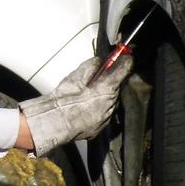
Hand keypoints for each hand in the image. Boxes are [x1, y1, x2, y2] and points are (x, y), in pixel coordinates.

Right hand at [17, 54, 131, 156]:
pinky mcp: (101, 126)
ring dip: (105, 98)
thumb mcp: (77, 74)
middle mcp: (112, 102)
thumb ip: (91, 66)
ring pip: (111, 102)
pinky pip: (104, 115)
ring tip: (89, 96)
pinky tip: (87, 108)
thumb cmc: (65, 97)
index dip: (125, 63)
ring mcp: (108, 116)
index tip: (127, 59)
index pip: (124, 71)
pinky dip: (99, 110)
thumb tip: (99, 62)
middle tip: (100, 79)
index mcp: (108, 87)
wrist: (57, 119)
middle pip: (117, 88)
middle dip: (111, 83)